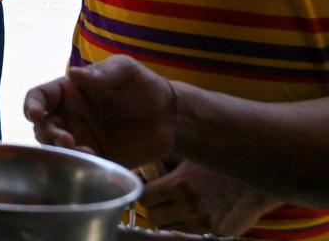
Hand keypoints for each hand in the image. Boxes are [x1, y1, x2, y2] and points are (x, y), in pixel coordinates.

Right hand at [24, 56, 177, 166]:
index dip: (31, 105)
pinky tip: (93, 157)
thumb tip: (74, 73)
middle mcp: (69, 115)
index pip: (39, 96)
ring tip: (80, 150)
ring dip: (60, 150)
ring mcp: (81, 137)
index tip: (35, 114)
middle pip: (42, 126)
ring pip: (55, 148)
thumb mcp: (125, 70)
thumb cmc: (143, 86)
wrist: (171, 117)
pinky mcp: (95, 157)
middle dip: (46, 134)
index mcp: (68, 91)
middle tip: (65, 139)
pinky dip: (80, 162)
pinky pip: (79, 163)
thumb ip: (101, 73)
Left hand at [141, 161, 281, 235]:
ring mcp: (206, 223)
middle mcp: (192, 206)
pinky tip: (198, 213)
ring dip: (172, 219)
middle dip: (155, 209)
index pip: (145, 198)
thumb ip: (161, 165)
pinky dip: (190, 226)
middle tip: (162, 201)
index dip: (144, 194)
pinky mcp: (219, 234)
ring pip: (171, 229)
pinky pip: (192, 234)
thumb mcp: (187, 158)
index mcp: (180, 185)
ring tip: (181, 206)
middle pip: (155, 218)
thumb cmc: (216, 164)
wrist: (256, 177)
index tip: (148, 192)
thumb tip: (135, 172)